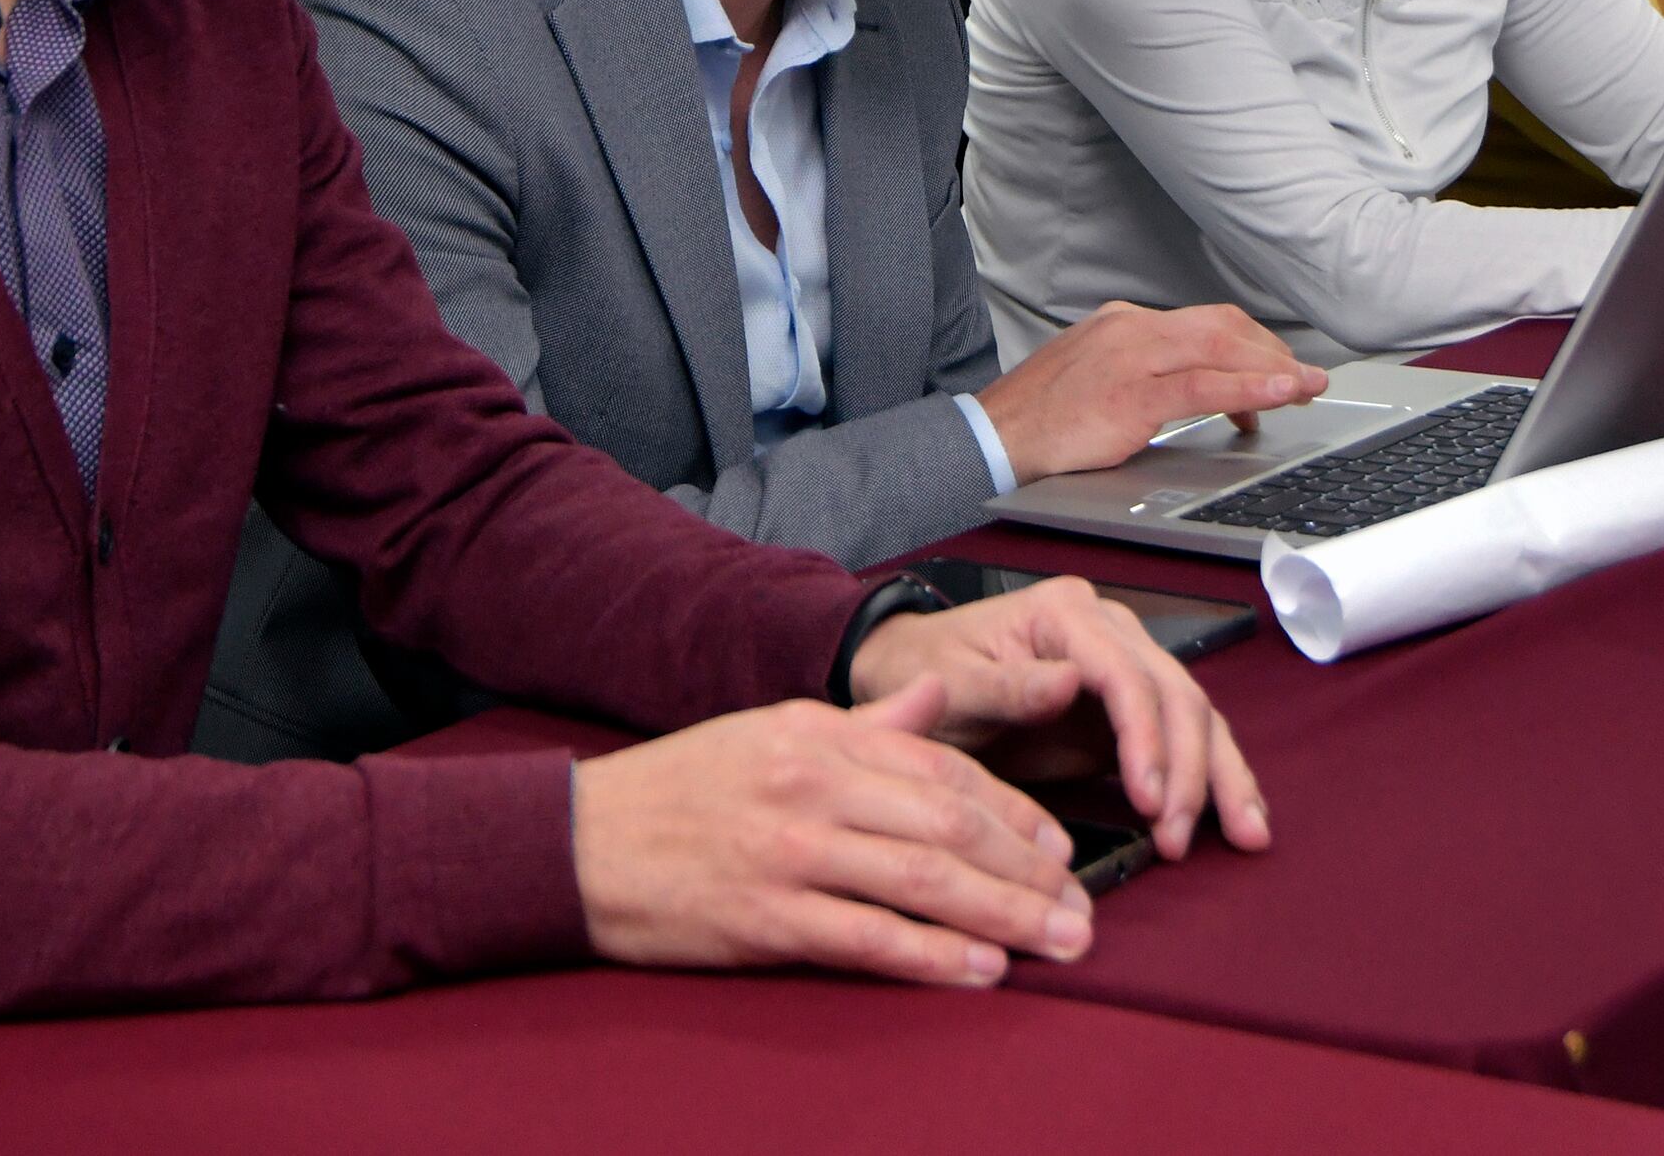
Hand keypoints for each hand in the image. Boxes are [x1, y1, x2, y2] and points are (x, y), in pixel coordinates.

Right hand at [572, 678, 1085, 986]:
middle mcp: (814, 785)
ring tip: (1057, 941)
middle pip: (950, 824)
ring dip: (1003, 916)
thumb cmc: (682, 787)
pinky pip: (868, 937)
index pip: (945, 767)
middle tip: (1081, 906)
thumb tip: (937, 693)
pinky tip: (980, 970)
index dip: (1014, 810)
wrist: (583, 841)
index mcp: (821, 736)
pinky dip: (931, 956)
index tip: (1059, 846)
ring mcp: (792, 852)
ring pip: (923, 881)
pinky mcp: (766, 916)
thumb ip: (866, 723)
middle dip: (1028, 869)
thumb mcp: (773, 730)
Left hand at [849, 573, 1269, 861]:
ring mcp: (1126, 667)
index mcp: (1065, 615)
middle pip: (1176, 693)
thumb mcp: (950, 682)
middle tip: (1178, 836)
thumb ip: (1005, 686)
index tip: (1148, 799)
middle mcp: (1109, 631)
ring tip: (1246, 835)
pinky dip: (1212, 778)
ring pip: (1195, 715)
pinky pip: (1184, 739)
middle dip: (1190, 768)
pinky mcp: (1129, 709)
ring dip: (1219, 776)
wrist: (911, 672)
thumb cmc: (924, 671)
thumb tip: (1070, 683)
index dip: (1146, 737)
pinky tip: (1238, 817)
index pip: (1126, 675)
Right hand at [977, 302, 1328, 482]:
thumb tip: (1196, 387)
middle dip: (1273, 353)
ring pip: (1221, 349)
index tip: (1280, 367)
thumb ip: (1145, 374)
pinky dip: (1250, 389)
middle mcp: (1132, 329)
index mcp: (1125, 323)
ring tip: (1306, 388)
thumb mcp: (1098, 378)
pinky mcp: (1131, 395)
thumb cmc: (1042, 418)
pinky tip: (1277, 397)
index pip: (1206, 321)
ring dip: (1274, 368)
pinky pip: (1204, 386)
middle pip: (1224, 327)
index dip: (1254, 344)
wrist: (994, 437)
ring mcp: (1132, 358)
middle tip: (1305, 380)